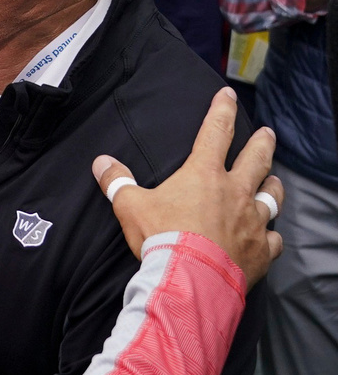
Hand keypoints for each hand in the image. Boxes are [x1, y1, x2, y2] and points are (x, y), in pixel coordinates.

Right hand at [92, 87, 282, 285]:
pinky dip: (271, 236)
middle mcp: (235, 192)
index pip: (216, 132)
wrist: (189, 279)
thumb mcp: (130, 206)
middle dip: (262, 142)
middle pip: (256, 159)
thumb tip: (100, 162)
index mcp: (204, 174)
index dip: (222, 110)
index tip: (228, 95)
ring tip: (273, 180)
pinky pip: (273, 239)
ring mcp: (252, 221)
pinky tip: (269, 237)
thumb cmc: (160, 236)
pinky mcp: (260, 250)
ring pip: (272, 197)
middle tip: (268, 133)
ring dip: (272, 185)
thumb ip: (117, 182)